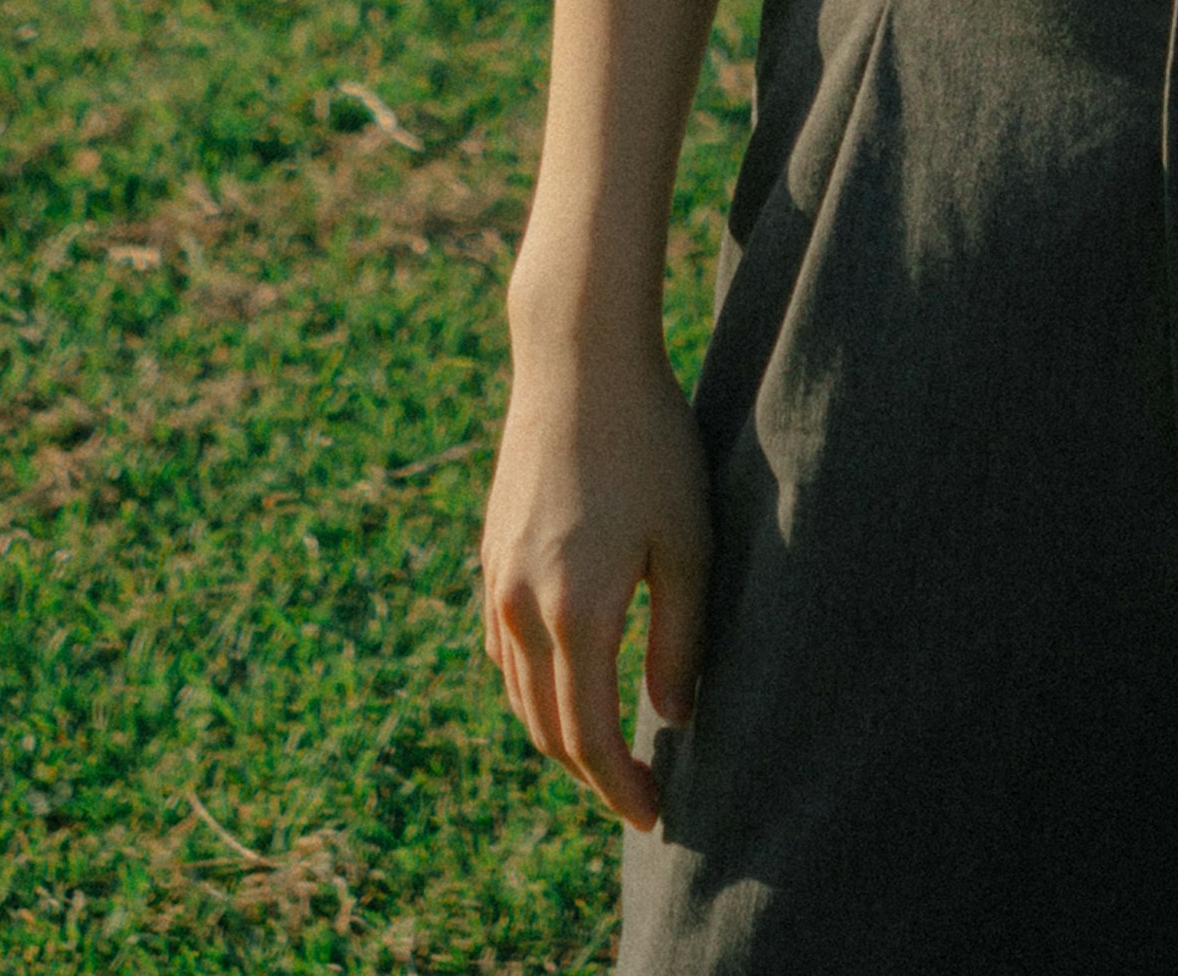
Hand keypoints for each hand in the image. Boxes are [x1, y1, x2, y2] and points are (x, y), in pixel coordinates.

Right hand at [480, 327, 711, 831]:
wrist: (576, 360)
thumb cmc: (649, 444)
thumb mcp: (686, 541)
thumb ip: (680, 639)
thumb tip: (672, 720)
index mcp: (577, 612)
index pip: (590, 739)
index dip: (620, 789)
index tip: (655, 817)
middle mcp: (523, 609)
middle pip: (547, 730)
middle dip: (592, 775)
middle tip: (637, 796)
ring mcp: (497, 582)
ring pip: (519, 695)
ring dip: (559, 736)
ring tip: (608, 752)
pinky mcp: (490, 557)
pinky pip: (503, 651)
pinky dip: (532, 688)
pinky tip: (567, 685)